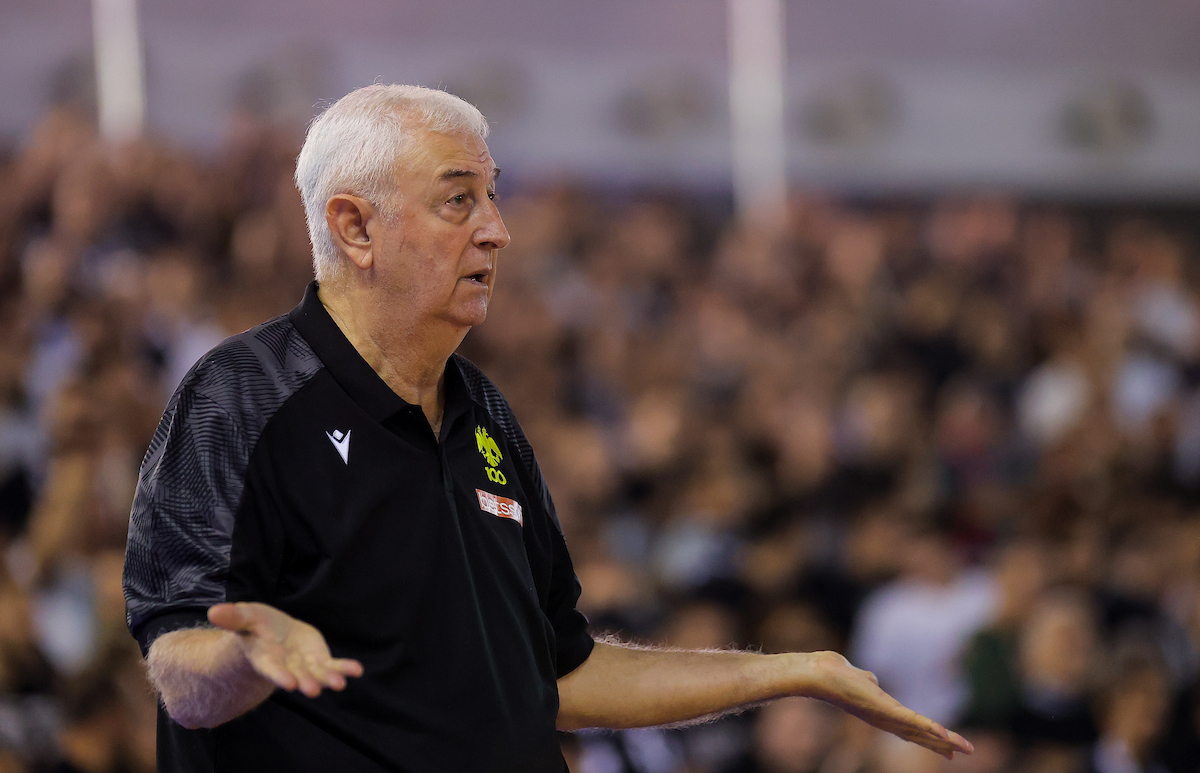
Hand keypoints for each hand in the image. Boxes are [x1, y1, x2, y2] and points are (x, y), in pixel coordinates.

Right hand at [207, 602, 363, 698]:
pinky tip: (357, 670)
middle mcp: (286, 667)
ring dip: (328, 679)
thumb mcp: (245, 617)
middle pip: (296, 676)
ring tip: (340, 684)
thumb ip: (233, 617)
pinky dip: (345, 668)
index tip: (290, 683)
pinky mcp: (319, 661)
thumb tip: (213, 611)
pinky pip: (333, 666)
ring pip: (317, 675)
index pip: (272, 669)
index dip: (280, 676)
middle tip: (313, 691)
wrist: (272, 634)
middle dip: (306, 682)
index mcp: (265, 658)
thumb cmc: (255, 626)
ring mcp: (304, 666)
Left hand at [801, 651, 973, 759]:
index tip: (949, 745)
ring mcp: (885, 716)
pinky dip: (929, 729)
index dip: (930, 736)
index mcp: (882, 712)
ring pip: (921, 731)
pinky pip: (912, 721)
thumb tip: (872, 680)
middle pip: (920, 734)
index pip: (911, 728)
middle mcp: (885, 719)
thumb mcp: (860, 678)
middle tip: (967, 752)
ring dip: (945, 740)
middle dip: (944, 744)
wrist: (818, 674)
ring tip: (965, 748)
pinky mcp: (884, 710)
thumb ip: (870, 681)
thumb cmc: (835, 673)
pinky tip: (945, 736)